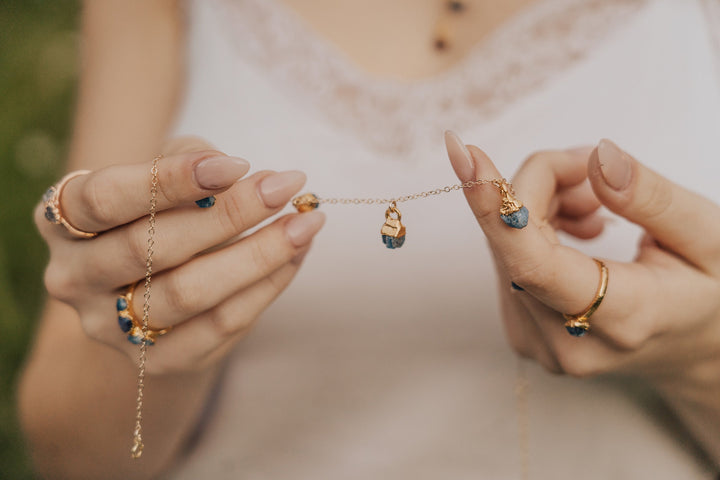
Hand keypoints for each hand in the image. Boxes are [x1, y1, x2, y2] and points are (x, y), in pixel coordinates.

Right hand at [36, 137, 324, 373]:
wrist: (146, 286)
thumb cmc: (157, 211)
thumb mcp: (162, 171)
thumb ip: (195, 161)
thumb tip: (255, 180)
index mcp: (61, 221)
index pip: (107, 198)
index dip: (172, 179)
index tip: (238, 164)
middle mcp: (74, 278)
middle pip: (152, 248)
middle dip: (231, 214)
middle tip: (288, 186)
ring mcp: (110, 328)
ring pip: (190, 293)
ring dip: (259, 255)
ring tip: (305, 224)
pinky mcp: (155, 361)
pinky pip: (220, 325)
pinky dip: (266, 287)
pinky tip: (295, 256)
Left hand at [445, 131, 719, 379]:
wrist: (700, 352)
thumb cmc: (712, 293)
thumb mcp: (710, 238)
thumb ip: (652, 199)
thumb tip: (595, 159)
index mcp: (624, 318)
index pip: (534, 264)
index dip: (495, 206)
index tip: (466, 156)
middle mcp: (568, 342)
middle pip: (514, 245)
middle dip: (539, 186)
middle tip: (588, 166)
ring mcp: (539, 343)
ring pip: (506, 251)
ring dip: (539, 208)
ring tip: (597, 204)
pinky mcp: (524, 334)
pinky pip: (509, 263)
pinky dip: (533, 230)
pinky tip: (577, 226)